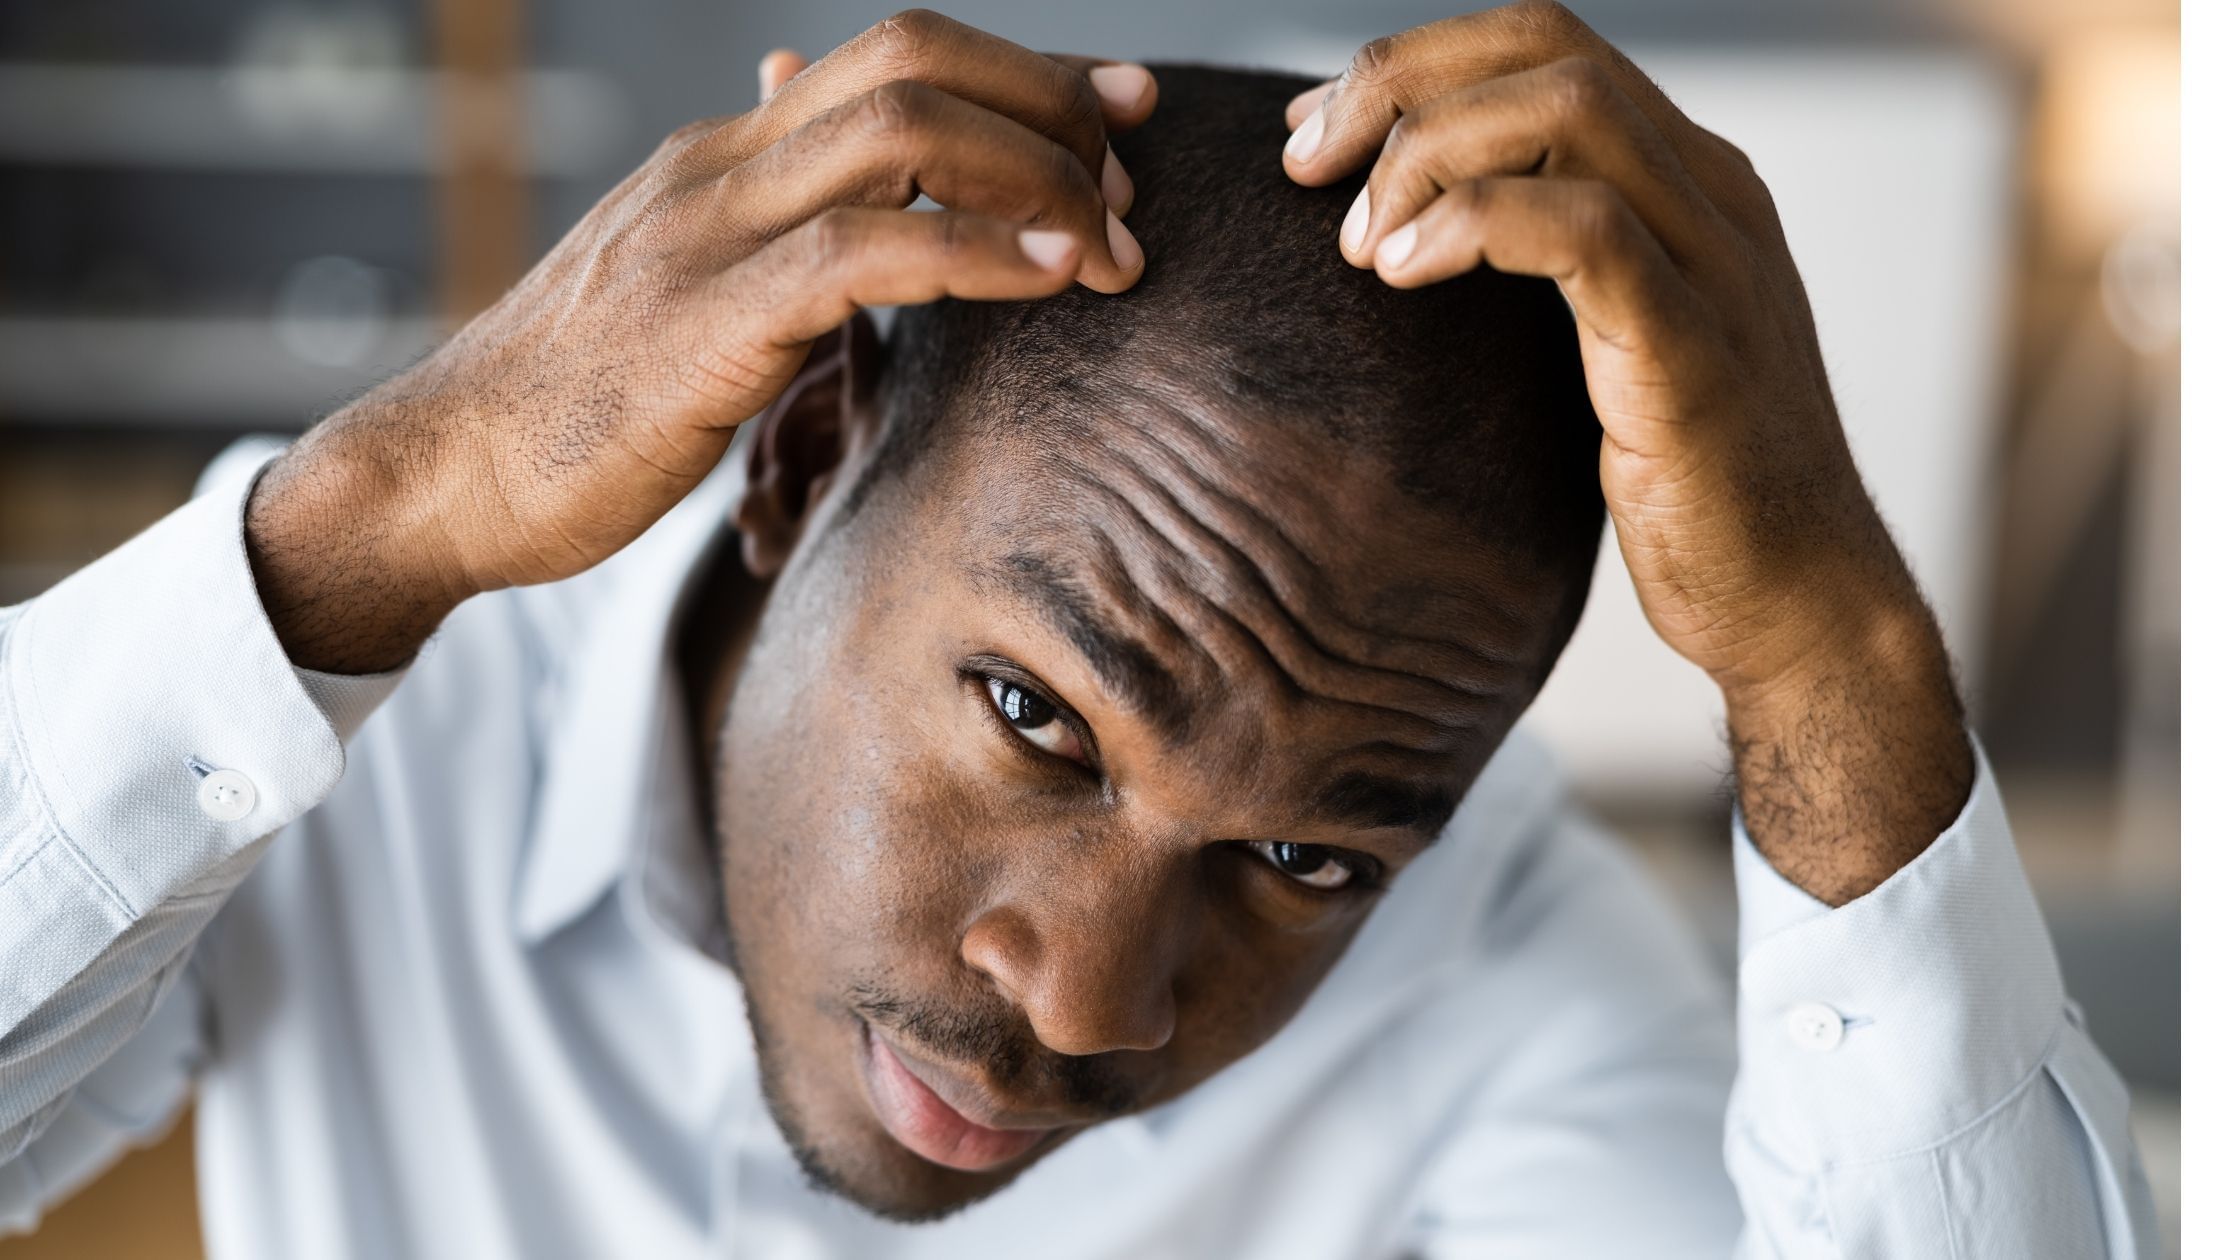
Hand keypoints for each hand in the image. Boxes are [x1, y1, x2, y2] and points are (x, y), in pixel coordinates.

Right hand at [247, 9, 1156, 674]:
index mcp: (725, 157)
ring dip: (1035, 178)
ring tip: (1111, 245)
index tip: (1123, 113)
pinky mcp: (703, 322)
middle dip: (1049, 107)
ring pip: (901, 135)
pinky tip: (1049, 276)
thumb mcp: (688, 297)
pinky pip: (863, 253)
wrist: (441, 475)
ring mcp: (704, 234)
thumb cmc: (580, 404)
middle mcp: (719, 166)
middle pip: (915, 61)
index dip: (1028, 73)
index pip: (898, 58)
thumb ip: (776, 242)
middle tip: (1131, 187)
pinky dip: (975, 252)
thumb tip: (857, 213)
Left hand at [1284, 2, 1970, 901]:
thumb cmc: (1687, 485)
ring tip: (1357, 242)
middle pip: (1547, 49)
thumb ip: (1538, 268)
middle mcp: (1711, 194)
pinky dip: (1473, 226)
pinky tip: (1401, 275)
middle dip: (1399, 84)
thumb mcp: (1604, 342)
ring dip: (1427, 154)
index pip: (1544, 44)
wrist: (1799, 602)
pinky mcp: (1697, 348)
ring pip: (1569, 112)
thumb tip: (1398, 230)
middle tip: (1302, 167)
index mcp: (1688, 179)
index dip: (1415, 63)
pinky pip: (1585, 230)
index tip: (1311, 133)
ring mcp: (1715, 263)